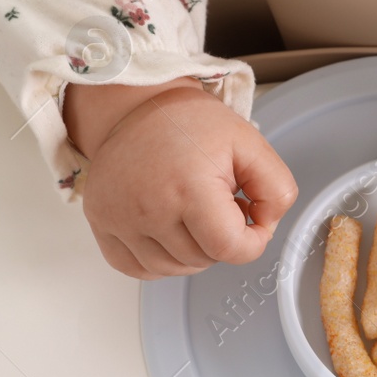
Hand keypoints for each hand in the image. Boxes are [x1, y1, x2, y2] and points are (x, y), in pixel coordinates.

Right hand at [68, 80, 297, 278]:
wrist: (139, 107)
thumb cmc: (192, 125)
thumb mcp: (251, 144)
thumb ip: (277, 190)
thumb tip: (266, 227)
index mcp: (187, 187)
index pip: (229, 249)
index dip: (253, 242)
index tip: (253, 223)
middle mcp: (147, 208)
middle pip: (203, 260)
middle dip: (222, 239)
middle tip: (218, 204)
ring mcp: (118, 219)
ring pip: (173, 269)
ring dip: (193, 251)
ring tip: (194, 212)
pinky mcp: (100, 224)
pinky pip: (139, 268)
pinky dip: (161, 258)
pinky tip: (170, 229)